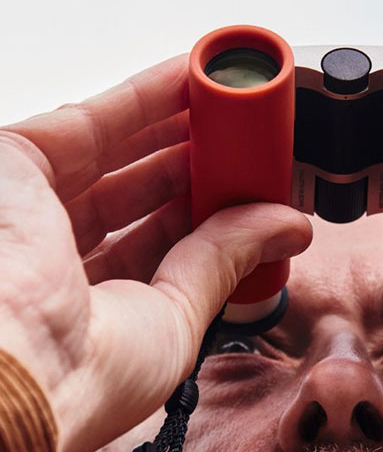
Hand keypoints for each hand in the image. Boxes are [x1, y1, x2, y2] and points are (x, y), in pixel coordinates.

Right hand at [0, 57, 311, 451]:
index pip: (163, 250)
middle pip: (142, 197)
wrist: (15, 360)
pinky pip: (91, 120)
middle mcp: (64, 259)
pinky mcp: (17, 162)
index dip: (210, 219)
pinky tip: (192, 77)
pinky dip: (144, 95)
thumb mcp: (178, 320)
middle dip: (199, 169)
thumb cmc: (85, 374)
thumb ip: (225, 261)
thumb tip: (286, 226)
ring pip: (119, 154)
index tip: (256, 197)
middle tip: (251, 147)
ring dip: (178, 127)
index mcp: (98, 311)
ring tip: (234, 108)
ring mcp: (39, 208)